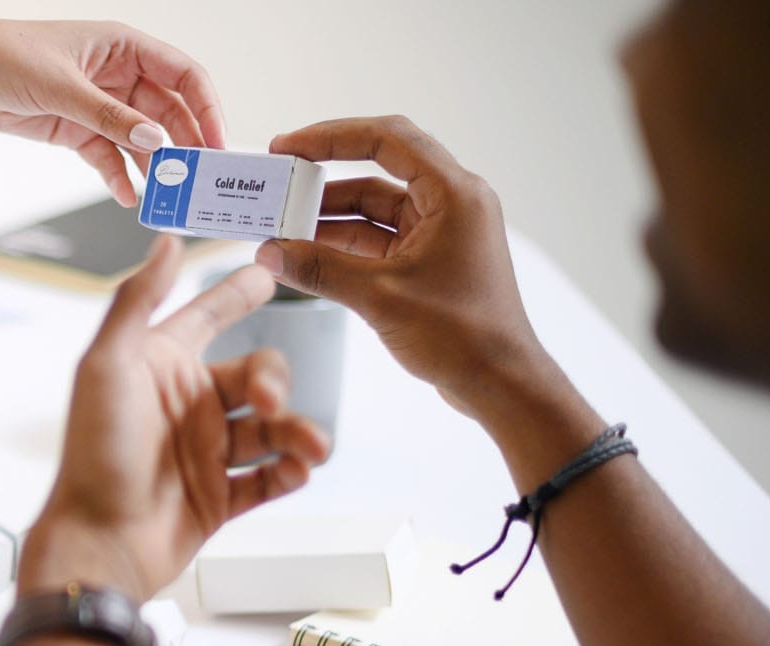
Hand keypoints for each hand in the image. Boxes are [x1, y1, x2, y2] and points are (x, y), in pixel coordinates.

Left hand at [0, 13, 224, 207]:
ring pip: (140, 138)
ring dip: (154, 166)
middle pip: (167, 111)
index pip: (183, 74)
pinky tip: (128, 196)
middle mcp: (116, 74)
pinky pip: (109, 156)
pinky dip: (120, 176)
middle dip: (185, 145)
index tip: (217, 143)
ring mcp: (97, 104)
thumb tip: (154, 141)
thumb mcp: (61, 87)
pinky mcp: (74, 130)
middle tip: (197, 180)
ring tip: (166, 197)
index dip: (206, 107)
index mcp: (123, 46)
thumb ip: (109, 117)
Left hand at [21, 239, 330, 601]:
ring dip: (297, 433)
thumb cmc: (95, 454)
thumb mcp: (107, 366)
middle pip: (255, 375)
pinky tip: (297, 472)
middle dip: (275, 383)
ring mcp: (203, 453)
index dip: (235, 294)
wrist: (100, 541)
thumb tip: (166, 241)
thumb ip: (137, 301)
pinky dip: (289, 474)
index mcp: (159, 369)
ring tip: (310, 448)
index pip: (205, 318)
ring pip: (270, 430)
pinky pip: (268, 480)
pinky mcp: (218, 499)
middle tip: (268, 403)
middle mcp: (185, 406)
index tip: (268, 271)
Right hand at [253, 116, 556, 422]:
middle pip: (378, 169)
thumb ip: (320, 270)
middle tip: (280, 180)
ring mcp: (440, 231)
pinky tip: (306, 254)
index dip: (332, 136)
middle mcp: (451, 203)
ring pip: (374, 207)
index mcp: (453, 194)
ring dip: (328, 216)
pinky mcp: (429, 259)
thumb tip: (270, 254)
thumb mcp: (380, 298)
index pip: (387, 140)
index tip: (289, 147)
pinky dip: (343, 244)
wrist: (499, 383)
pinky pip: (379, 238)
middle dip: (324, 176)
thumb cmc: (462, 336)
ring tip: (282, 226)